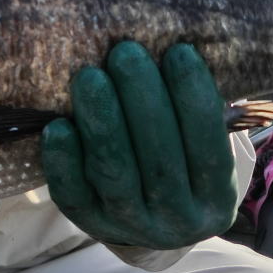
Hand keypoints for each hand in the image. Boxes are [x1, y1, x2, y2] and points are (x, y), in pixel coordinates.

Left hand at [42, 41, 236, 248]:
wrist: (151, 222)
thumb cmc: (178, 159)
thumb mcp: (199, 144)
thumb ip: (192, 109)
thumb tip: (173, 47)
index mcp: (216, 195)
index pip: (208, 146)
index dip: (194, 98)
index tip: (179, 51)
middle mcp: (179, 219)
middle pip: (160, 161)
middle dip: (142, 102)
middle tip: (125, 53)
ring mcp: (133, 226)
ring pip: (116, 175)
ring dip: (102, 123)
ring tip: (90, 77)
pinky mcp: (90, 224)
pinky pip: (74, 196)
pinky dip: (63, 162)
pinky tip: (57, 126)